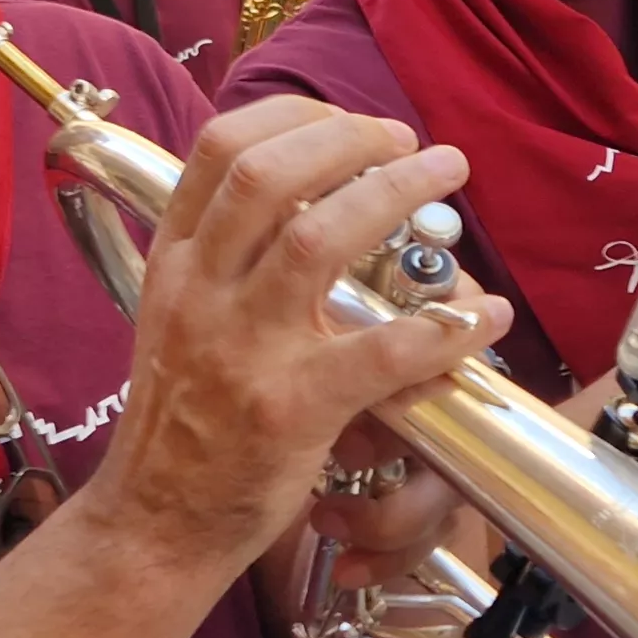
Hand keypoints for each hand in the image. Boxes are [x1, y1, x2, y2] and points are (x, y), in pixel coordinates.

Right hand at [95, 100, 509, 566]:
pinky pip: (379, 353)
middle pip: (270, 174)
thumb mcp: (176, 316)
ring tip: (446, 177)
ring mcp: (243, 349)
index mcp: (176, 262)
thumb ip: (222, 253)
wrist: (156, 521)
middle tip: (408, 143)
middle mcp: (202, 292)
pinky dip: (441, 329)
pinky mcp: (290, 409)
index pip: (220, 149)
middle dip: (352, 140)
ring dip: (395, 195)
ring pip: (318, 238)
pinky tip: (481, 317)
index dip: (296, 116)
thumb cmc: (182, 418)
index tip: (349, 122)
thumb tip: (300, 187)